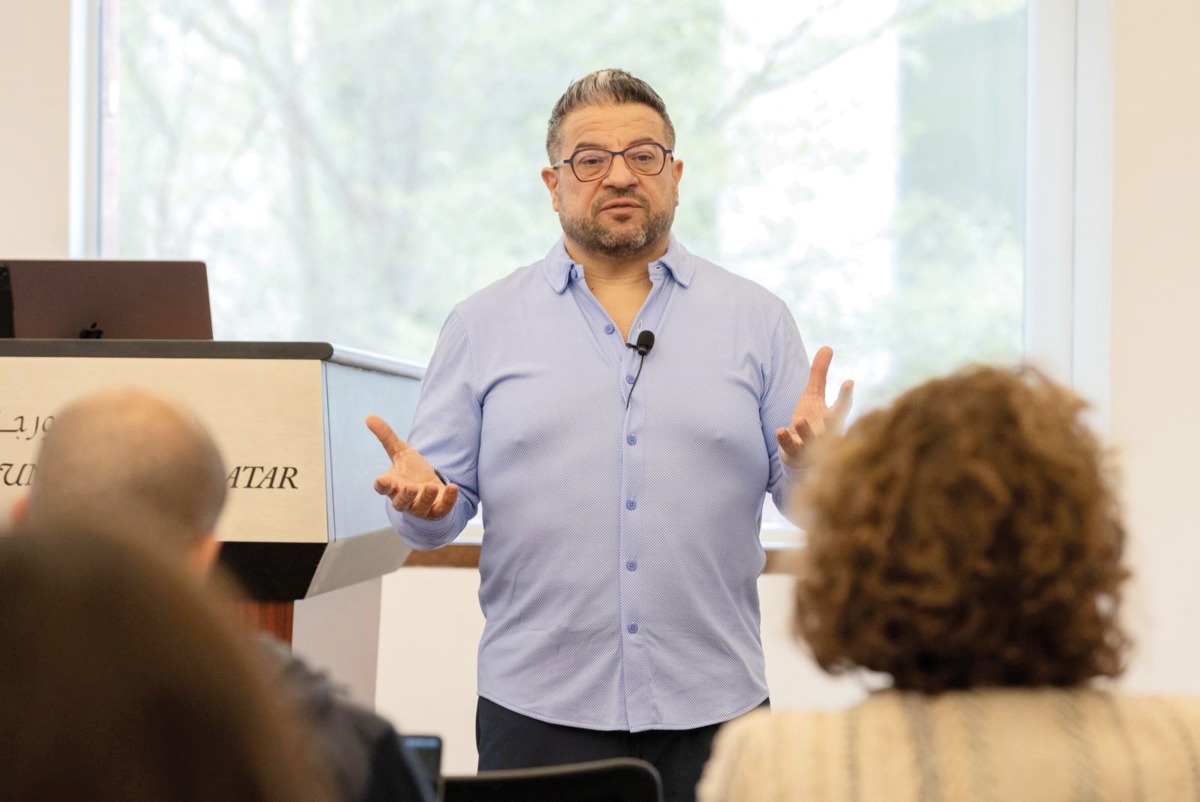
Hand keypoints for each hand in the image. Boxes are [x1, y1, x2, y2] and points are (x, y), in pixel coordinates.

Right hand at [366, 415, 458, 519]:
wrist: (431, 488)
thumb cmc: (411, 472)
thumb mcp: (401, 452)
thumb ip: (386, 437)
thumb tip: (369, 416)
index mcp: (393, 486)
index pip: (383, 489)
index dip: (382, 485)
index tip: (382, 480)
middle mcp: (405, 500)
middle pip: (400, 503)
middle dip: (405, 496)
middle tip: (409, 487)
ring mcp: (421, 507)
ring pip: (420, 508)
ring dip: (425, 498)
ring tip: (430, 486)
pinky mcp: (438, 510)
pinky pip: (443, 508)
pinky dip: (448, 500)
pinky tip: (453, 487)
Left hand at [776, 346, 853, 468]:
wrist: (801, 454)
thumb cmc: (812, 421)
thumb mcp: (814, 396)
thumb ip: (820, 374)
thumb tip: (827, 347)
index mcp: (832, 419)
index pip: (842, 407)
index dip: (845, 396)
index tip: (848, 382)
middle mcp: (825, 434)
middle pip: (831, 429)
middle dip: (832, 422)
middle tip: (831, 414)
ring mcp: (811, 446)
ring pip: (811, 441)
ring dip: (806, 431)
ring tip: (799, 420)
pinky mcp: (795, 454)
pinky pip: (791, 448)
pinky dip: (785, 440)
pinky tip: (780, 430)